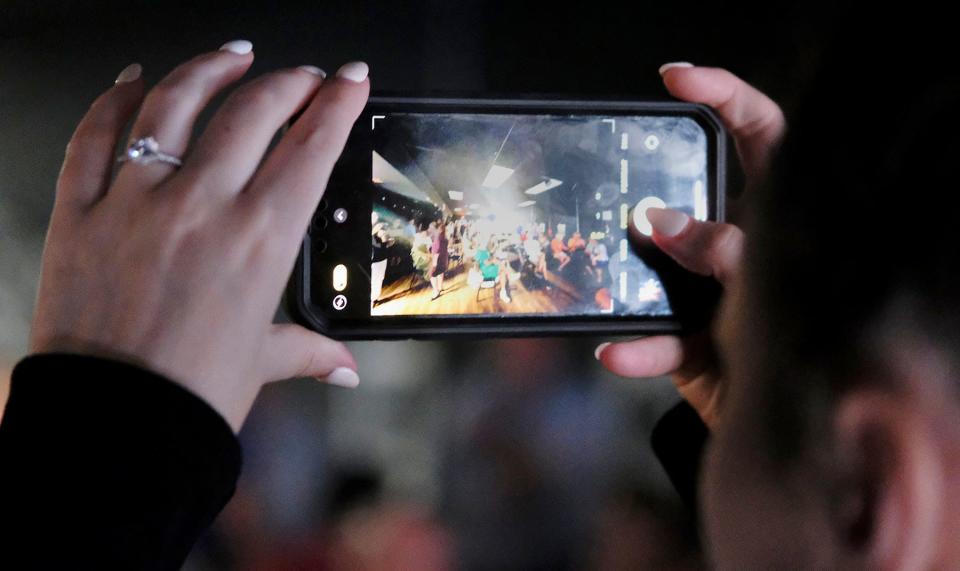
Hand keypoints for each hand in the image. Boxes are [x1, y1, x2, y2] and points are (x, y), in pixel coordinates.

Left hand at [30, 41, 370, 431]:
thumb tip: (341, 368)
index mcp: (259, 241)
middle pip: (253, 111)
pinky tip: (132, 81)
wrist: (113, 423)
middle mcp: (202, 208)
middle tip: (305, 76)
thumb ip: (308, 352)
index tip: (350, 79)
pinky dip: (113, 100)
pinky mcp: (80, 212)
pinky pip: (94, 136)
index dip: (338, 102)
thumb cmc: (188, 395)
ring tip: (233, 55)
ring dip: (210, 69)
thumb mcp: (261, 363)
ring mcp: (137, 203)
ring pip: (175, 105)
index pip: (311, 147)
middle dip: (290, 81)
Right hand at [596, 63, 784, 428]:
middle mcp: (739, 246)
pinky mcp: (687, 338)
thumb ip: (723, 252)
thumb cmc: (800, 348)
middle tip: (621, 182)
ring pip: (658, 266)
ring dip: (634, 272)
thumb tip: (662, 222)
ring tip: (617, 275)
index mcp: (780, 217)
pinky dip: (638, 348)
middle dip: (655, 192)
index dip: (725, 93)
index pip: (762, 133)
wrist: (789, 431)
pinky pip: (656, 338)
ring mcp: (707, 291)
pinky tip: (618, 350)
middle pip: (693, 198)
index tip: (676, 78)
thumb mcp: (767, 286)